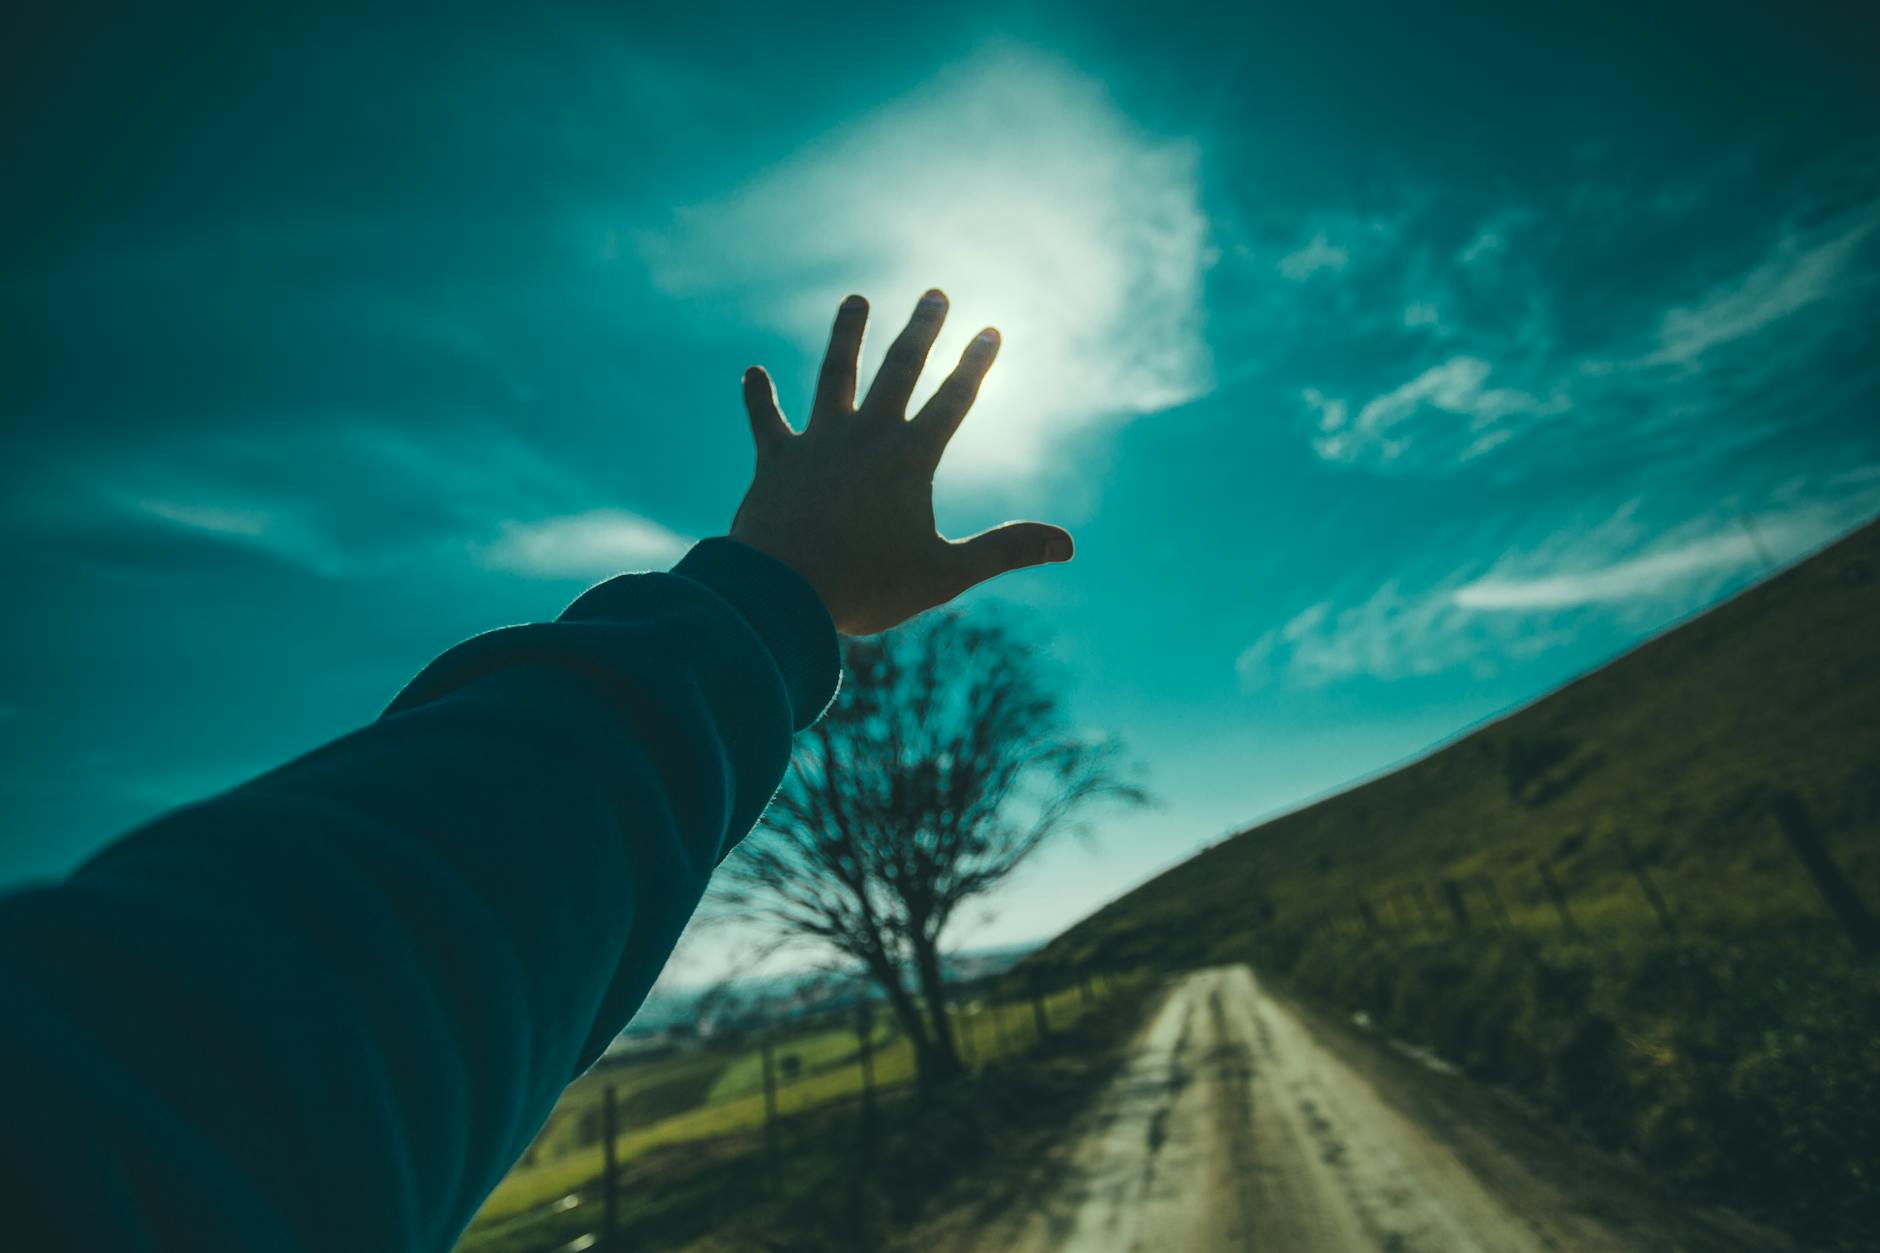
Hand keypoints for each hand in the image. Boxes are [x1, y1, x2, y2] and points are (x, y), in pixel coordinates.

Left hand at [728, 289, 1073, 635]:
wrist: (781, 592)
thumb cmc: (866, 587)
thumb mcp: (944, 574)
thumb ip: (1004, 551)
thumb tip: (1068, 544)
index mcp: (909, 459)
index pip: (953, 400)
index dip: (976, 364)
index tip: (992, 330)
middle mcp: (865, 436)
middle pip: (898, 369)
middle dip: (921, 330)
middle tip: (935, 295)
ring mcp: (818, 442)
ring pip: (835, 374)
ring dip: (847, 335)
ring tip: (855, 300)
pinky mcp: (775, 459)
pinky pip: (765, 420)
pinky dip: (759, 396)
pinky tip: (752, 373)